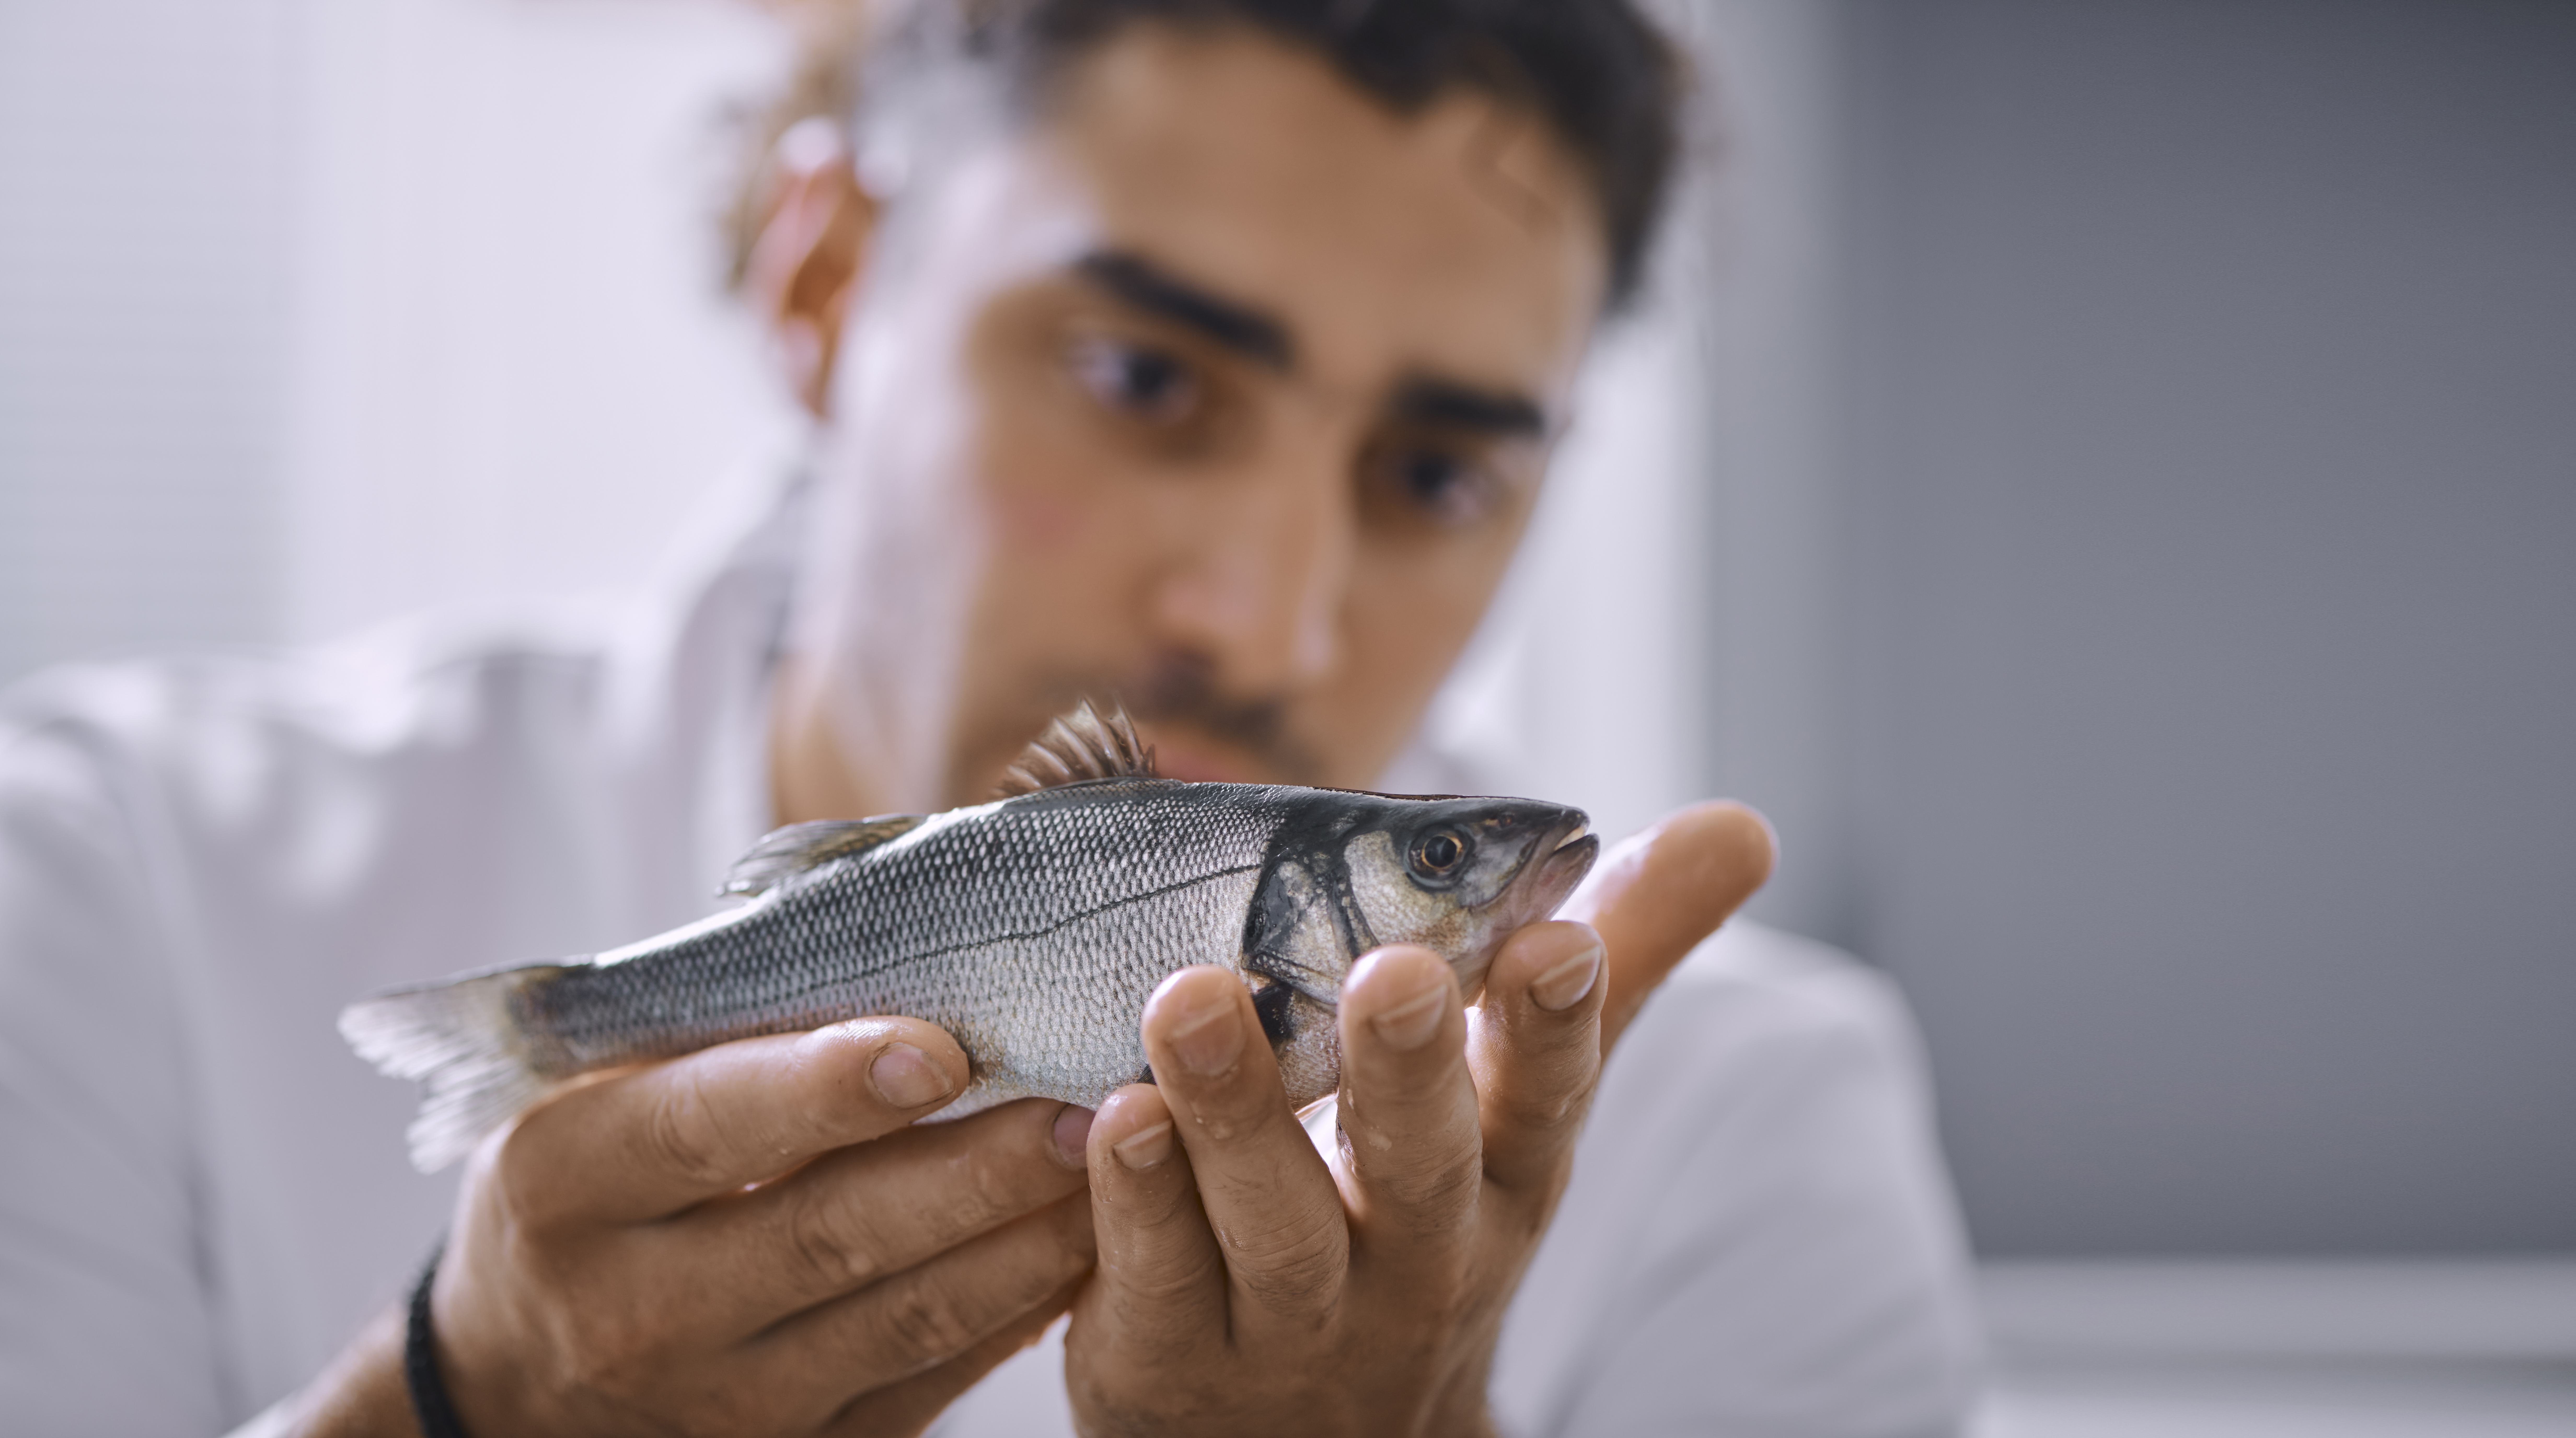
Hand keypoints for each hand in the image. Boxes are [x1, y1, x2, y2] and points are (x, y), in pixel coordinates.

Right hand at [288, 1020, 1098, 1436]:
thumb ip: (713, 1034)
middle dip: (970, 1169)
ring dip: (1020, 1242)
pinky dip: (1011, 1315)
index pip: (705, 1127)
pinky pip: (924, 1383)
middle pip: (825, 1232)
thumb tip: (885, 939)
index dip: (822, 1088)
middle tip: (1084, 1104)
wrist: (513, 1376)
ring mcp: (714, 1395)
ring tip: (1113, 1163)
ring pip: (898, 1318)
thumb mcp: (592, 1100)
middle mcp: (632, 1302)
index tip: (939, 1047)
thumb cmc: (579, 1192)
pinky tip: (1082, 1248)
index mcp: (563, 1184)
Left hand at [1065, 801, 1773, 1436]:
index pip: (1546, 1094)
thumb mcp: (1520, 1100)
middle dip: (1409, 1069)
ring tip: (1190, 1002)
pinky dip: (1135, 1197)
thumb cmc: (1421, 1207)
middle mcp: (1418, 1254)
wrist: (1313, 1437)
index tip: (1554, 938)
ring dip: (1235, 1113)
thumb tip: (1741, 826)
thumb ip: (1617, 958)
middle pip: (1420, 1165)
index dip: (1555, 1023)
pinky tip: (1108, 1114)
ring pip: (1273, 1223)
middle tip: (1390, 970)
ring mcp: (1296, 1320)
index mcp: (1504, 1174)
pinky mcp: (1174, 1360)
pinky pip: (1156, 1276)